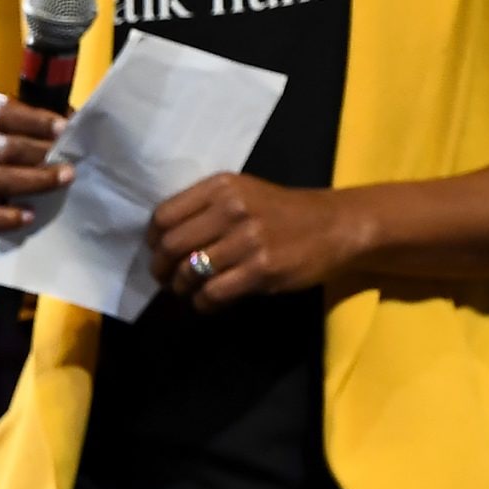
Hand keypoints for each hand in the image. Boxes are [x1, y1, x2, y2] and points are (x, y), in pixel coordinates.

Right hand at [0, 92, 72, 237]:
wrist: (5, 179)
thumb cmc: (34, 142)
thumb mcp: (43, 126)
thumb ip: (57, 123)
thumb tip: (84, 127)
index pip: (3, 113)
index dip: (36, 121)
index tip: (64, 129)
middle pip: (5, 148)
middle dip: (41, 155)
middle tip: (71, 166)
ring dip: (33, 182)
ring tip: (62, 182)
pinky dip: (4, 218)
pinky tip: (30, 216)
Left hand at [149, 173, 362, 312]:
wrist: (335, 226)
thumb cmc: (283, 211)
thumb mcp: (244, 193)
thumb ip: (206, 208)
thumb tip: (162, 240)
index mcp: (223, 186)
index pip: (164, 215)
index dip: (153, 240)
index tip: (158, 252)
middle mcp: (232, 208)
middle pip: (170, 246)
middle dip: (161, 269)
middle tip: (168, 278)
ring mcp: (248, 240)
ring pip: (189, 273)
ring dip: (182, 288)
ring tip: (192, 289)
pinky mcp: (262, 269)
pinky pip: (213, 294)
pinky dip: (204, 303)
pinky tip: (211, 300)